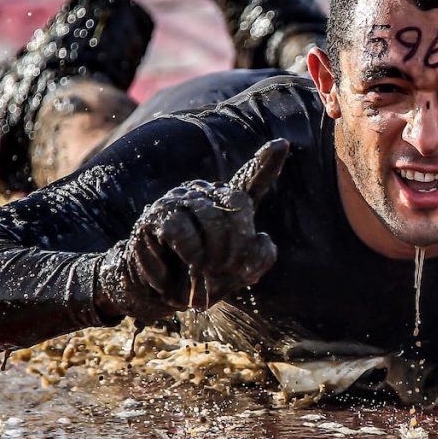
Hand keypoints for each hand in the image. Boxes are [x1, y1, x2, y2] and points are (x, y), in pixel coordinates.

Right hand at [96, 139, 288, 323]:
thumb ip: (259, 259)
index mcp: (227, 204)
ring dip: (214, 255)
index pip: (250, 179)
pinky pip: (180, 230)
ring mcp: (178, 200)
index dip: (266, 164)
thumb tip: (262, 238)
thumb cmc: (200, 280)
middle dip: (239, 245)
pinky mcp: (155, 216)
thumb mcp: (236, 274)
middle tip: (228, 269)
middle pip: (238, 204)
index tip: (281, 143)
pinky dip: (188, 255)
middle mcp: (204, 194)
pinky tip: (185, 266)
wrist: (158, 294)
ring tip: (205, 272)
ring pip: (210, 217)